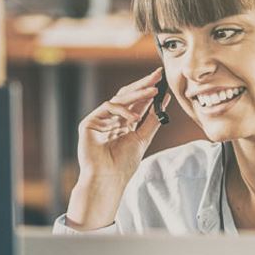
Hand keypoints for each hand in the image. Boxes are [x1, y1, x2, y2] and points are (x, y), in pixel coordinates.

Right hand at [65, 68, 169, 229]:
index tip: (161, 80)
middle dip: (143, 85)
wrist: (108, 179)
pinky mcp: (90, 123)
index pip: (137, 103)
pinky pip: (107, 107)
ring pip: (119, 99)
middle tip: (157, 75)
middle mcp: (112, 120)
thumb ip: (152, 119)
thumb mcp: (142, 139)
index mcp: (124, 124)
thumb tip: (164, 100)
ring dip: (137, 93)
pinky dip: (122, 110)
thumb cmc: (123, 165)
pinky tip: (133, 118)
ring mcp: (100, 120)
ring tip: (153, 90)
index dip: (149, 91)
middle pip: (127, 96)